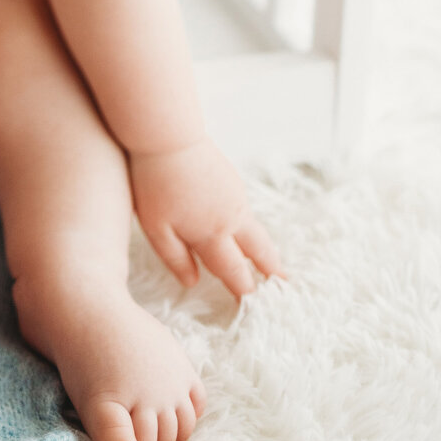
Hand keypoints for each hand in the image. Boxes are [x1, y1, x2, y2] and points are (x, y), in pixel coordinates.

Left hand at [129, 138, 284, 298]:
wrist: (168, 134)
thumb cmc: (155, 182)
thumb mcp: (156, 226)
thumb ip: (175, 257)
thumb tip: (193, 282)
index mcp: (213, 234)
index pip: (235, 272)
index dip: (244, 290)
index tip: (254, 305)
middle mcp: (232, 218)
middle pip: (260, 251)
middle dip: (272, 271)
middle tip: (285, 285)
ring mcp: (236, 196)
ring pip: (256, 230)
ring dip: (265, 249)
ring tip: (271, 263)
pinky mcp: (232, 180)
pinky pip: (245, 212)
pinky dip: (250, 227)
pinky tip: (243, 230)